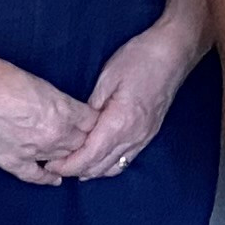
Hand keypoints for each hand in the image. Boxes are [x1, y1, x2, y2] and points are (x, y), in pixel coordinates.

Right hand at [0, 53, 101, 185]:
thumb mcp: (39, 83)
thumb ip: (57, 101)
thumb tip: (64, 110)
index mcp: (63, 111)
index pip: (91, 122)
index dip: (92, 121)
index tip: (91, 122)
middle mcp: (54, 135)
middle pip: (80, 143)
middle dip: (82, 140)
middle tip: (81, 139)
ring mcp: (33, 151)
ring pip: (62, 160)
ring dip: (66, 157)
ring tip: (70, 156)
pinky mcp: (11, 162)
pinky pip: (36, 176)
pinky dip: (47, 178)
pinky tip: (55, 178)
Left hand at [58, 13, 208, 181]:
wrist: (173, 53)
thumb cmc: (139, 59)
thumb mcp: (107, 78)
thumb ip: (91, 107)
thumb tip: (79, 126)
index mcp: (119, 123)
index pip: (90, 156)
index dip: (69, 165)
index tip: (50, 164)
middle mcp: (133, 137)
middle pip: (100, 167)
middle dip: (76, 170)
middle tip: (54, 164)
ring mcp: (144, 138)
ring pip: (114, 167)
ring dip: (92, 170)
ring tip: (72, 164)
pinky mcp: (149, 134)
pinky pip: (126, 160)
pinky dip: (108, 165)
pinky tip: (97, 160)